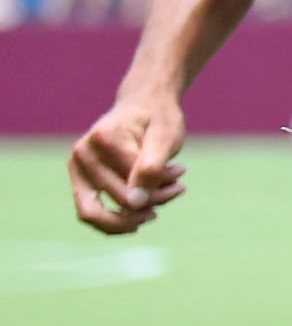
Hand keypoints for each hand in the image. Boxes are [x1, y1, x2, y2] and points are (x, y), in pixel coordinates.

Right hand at [65, 92, 184, 234]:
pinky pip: (89, 214)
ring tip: (161, 198)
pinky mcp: (79, 180)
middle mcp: (82, 154)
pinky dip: (119, 220)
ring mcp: (77, 168)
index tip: (180, 172)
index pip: (134, 184)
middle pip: (120, 200)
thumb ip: (151, 169)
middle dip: (155, 200)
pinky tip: (145, 210)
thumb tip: (136, 203)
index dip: (162, 188)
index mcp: (104, 139)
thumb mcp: (165, 138)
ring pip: (96, 215)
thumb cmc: (158, 120)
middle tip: (177, 186)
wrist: (144, 105)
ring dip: (134, 216)